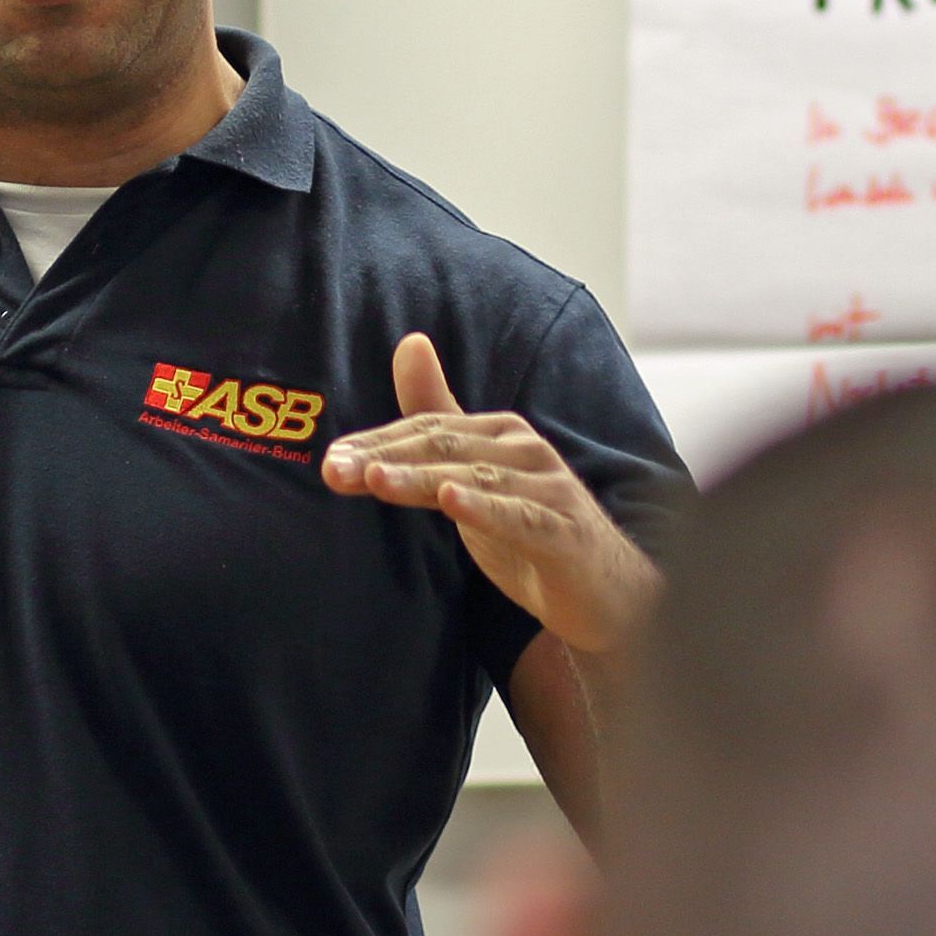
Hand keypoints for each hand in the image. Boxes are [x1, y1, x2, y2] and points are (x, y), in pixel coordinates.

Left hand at [322, 332, 657, 656]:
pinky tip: (452, 501)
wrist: (605, 593)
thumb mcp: (475, 476)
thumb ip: (439, 419)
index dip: (376, 442)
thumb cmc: (532, 528)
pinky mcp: (564, 533)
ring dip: (421, 480)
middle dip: (384, 458)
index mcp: (501, 433)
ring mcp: (549, 489)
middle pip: (445, 448)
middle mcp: (526, 450)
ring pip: (475, 479)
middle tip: (333, 469)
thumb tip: (409, 343)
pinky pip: (519, 516)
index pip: (428, 430)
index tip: (330, 460)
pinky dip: (486, 508)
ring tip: (375, 480)